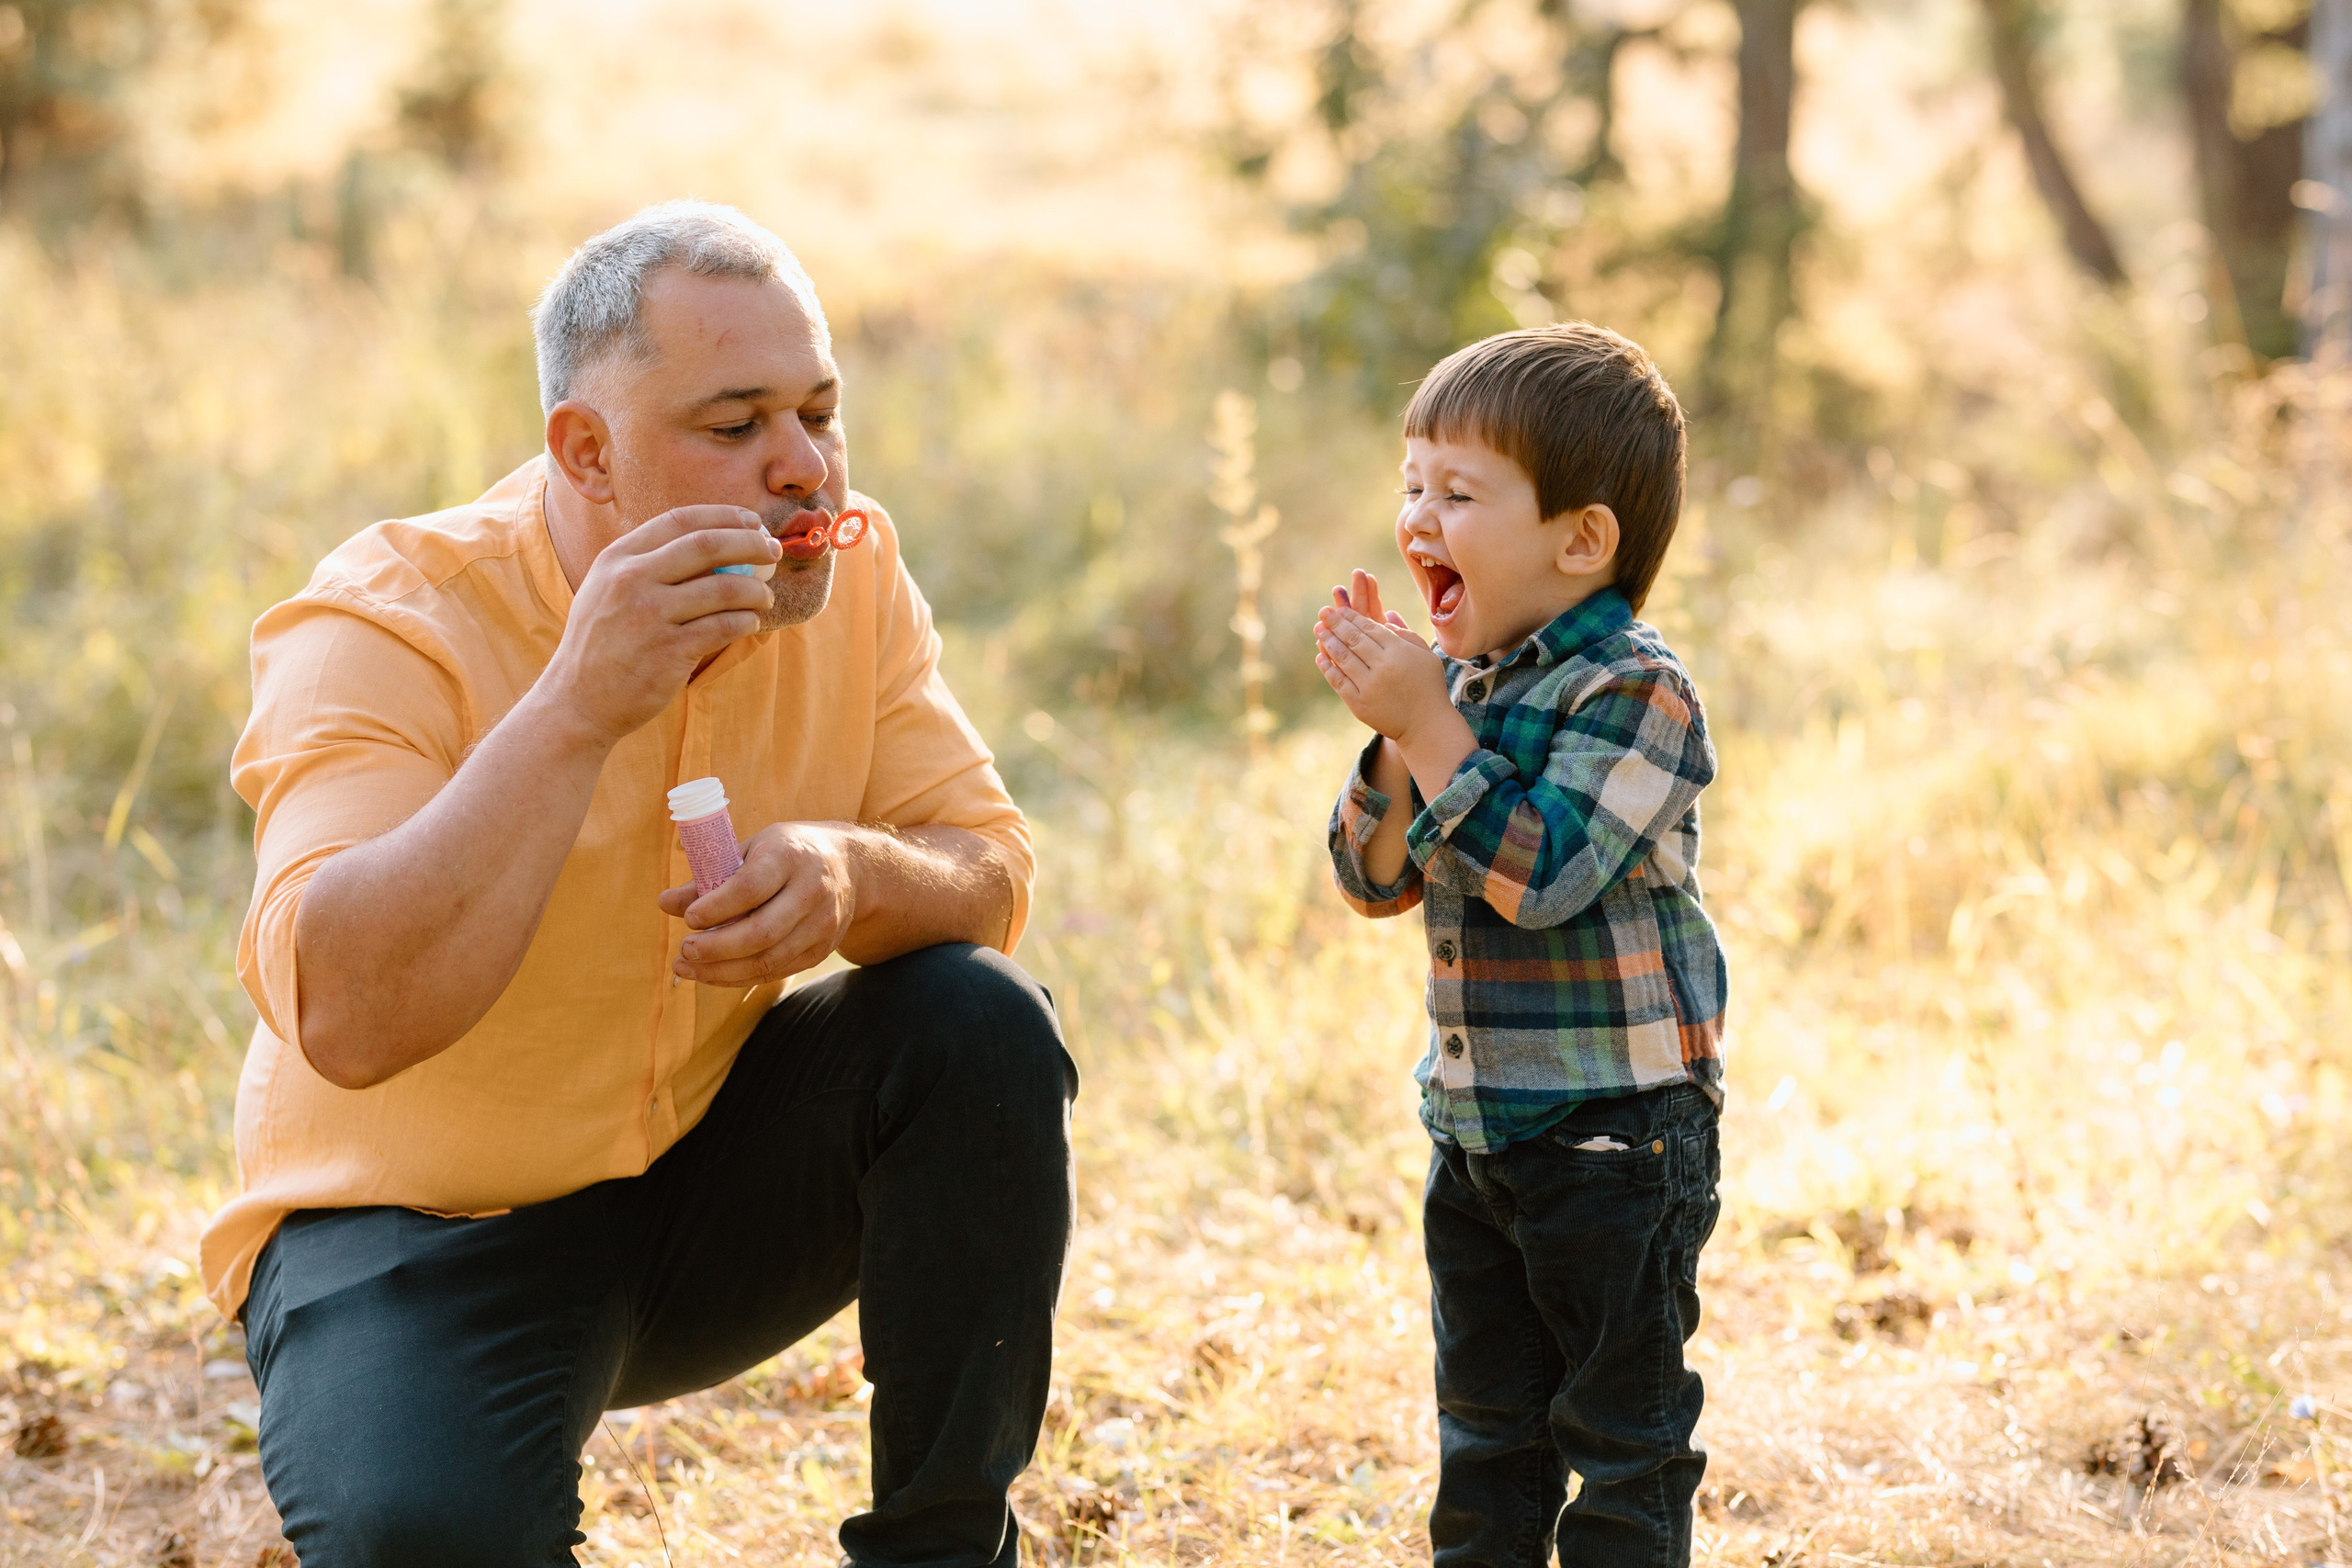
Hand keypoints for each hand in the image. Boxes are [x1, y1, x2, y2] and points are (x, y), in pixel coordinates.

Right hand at [535, 505, 782, 748]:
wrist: (577, 700)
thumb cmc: (603, 644)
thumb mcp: (608, 590)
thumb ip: (648, 565)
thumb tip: (714, 543)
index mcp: (616, 558)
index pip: (679, 521)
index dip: (722, 516)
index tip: (751, 520)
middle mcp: (630, 580)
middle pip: (707, 545)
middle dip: (750, 543)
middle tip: (774, 550)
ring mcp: (649, 615)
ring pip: (723, 588)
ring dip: (756, 590)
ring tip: (765, 597)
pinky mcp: (668, 650)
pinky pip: (724, 626)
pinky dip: (745, 621)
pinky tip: (750, 623)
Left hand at [659, 821, 857, 984]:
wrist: (850, 866)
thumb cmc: (787, 854)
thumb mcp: (751, 849)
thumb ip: (710, 876)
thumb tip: (666, 903)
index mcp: (790, 856)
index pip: (751, 888)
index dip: (716, 908)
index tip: (690, 919)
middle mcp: (812, 891)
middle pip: (761, 932)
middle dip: (717, 948)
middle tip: (684, 950)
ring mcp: (822, 924)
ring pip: (769, 960)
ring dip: (723, 971)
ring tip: (688, 968)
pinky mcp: (822, 950)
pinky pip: (777, 972)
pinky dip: (741, 977)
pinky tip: (713, 973)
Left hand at [1315, 570, 1450, 742]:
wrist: (1425, 725)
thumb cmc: (1428, 687)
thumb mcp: (1425, 655)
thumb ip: (1405, 633)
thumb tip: (1386, 613)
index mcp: (1399, 651)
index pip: (1370, 628)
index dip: (1352, 617)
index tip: (1340, 609)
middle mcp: (1382, 666)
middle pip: (1353, 639)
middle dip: (1336, 623)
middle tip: (1323, 612)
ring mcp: (1369, 686)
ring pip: (1343, 658)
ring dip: (1328, 641)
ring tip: (1318, 629)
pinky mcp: (1359, 704)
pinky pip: (1339, 681)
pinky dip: (1328, 667)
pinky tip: (1320, 656)